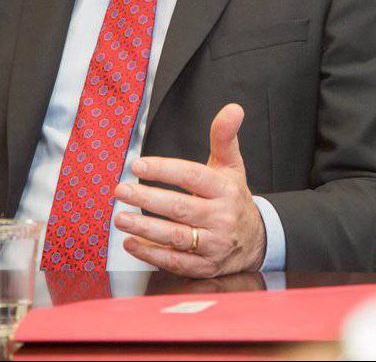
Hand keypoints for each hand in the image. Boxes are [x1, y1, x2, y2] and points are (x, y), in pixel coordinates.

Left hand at [113, 103, 266, 277]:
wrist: (255, 240)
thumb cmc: (233, 197)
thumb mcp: (231, 165)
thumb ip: (224, 137)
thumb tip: (233, 108)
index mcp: (225, 189)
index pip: (193, 177)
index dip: (165, 170)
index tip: (138, 164)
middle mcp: (221, 217)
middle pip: (180, 208)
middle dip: (147, 199)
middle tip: (121, 190)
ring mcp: (214, 244)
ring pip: (176, 237)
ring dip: (145, 228)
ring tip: (120, 218)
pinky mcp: (205, 266)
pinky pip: (176, 262)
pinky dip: (151, 254)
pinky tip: (131, 243)